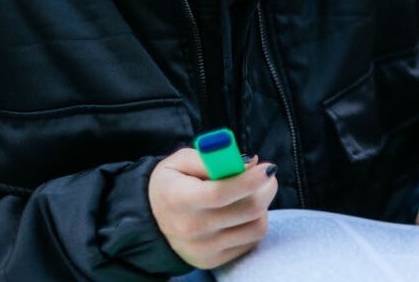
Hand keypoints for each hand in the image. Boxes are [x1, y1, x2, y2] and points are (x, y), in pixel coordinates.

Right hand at [148, 148, 278, 269]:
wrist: (150, 220)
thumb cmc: (171, 184)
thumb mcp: (182, 161)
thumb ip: (214, 158)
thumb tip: (251, 163)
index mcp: (179, 199)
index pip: (221, 193)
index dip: (250, 179)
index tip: (268, 167)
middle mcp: (191, 228)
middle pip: (247, 209)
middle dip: (266, 187)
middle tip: (265, 175)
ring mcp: (204, 248)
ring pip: (257, 226)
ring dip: (262, 206)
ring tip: (250, 194)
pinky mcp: (214, 260)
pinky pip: (252, 240)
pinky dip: (254, 222)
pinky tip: (241, 213)